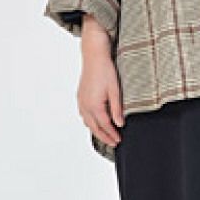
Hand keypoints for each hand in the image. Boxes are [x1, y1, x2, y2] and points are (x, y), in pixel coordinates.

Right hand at [76, 15, 123, 147]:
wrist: (93, 56)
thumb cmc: (105, 70)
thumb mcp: (115, 90)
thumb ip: (117, 109)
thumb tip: (119, 123)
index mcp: (94, 106)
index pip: (105, 126)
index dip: (112, 135)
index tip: (119, 140)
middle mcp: (85, 106)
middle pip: (95, 127)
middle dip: (104, 137)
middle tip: (114, 143)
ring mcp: (81, 101)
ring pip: (88, 122)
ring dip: (96, 131)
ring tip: (106, 135)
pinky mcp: (80, 97)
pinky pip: (84, 115)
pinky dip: (90, 122)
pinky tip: (95, 122)